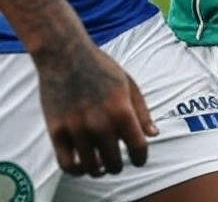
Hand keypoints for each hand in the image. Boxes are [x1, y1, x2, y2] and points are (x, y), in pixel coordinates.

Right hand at [34, 42, 157, 176]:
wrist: (65, 54)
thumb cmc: (100, 67)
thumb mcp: (128, 83)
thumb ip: (141, 111)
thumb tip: (153, 135)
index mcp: (121, 109)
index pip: (138, 147)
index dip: (141, 158)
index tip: (139, 159)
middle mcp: (100, 123)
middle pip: (114, 163)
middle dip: (119, 165)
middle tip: (118, 162)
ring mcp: (77, 128)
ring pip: (92, 168)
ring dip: (99, 170)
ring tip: (101, 166)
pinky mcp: (57, 131)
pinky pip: (67, 164)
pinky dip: (77, 170)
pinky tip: (82, 165)